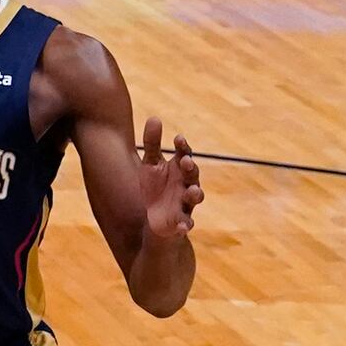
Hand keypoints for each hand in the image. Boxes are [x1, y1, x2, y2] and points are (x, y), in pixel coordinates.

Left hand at [137, 117, 201, 240]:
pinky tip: (182, 227)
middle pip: (193, 175)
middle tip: (186, 161)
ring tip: (192, 191)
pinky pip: (186, 224)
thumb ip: (152, 143)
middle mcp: (186, 185)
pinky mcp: (181, 223)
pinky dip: (184, 226)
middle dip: (191, 169)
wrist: (155, 219)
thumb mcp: (150, 164)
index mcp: (179, 170)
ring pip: (195, 199)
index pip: (185, 155)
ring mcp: (185, 204)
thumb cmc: (155, 187)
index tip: (178, 138)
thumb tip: (155, 117)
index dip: (183, 147)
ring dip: (195, 194)